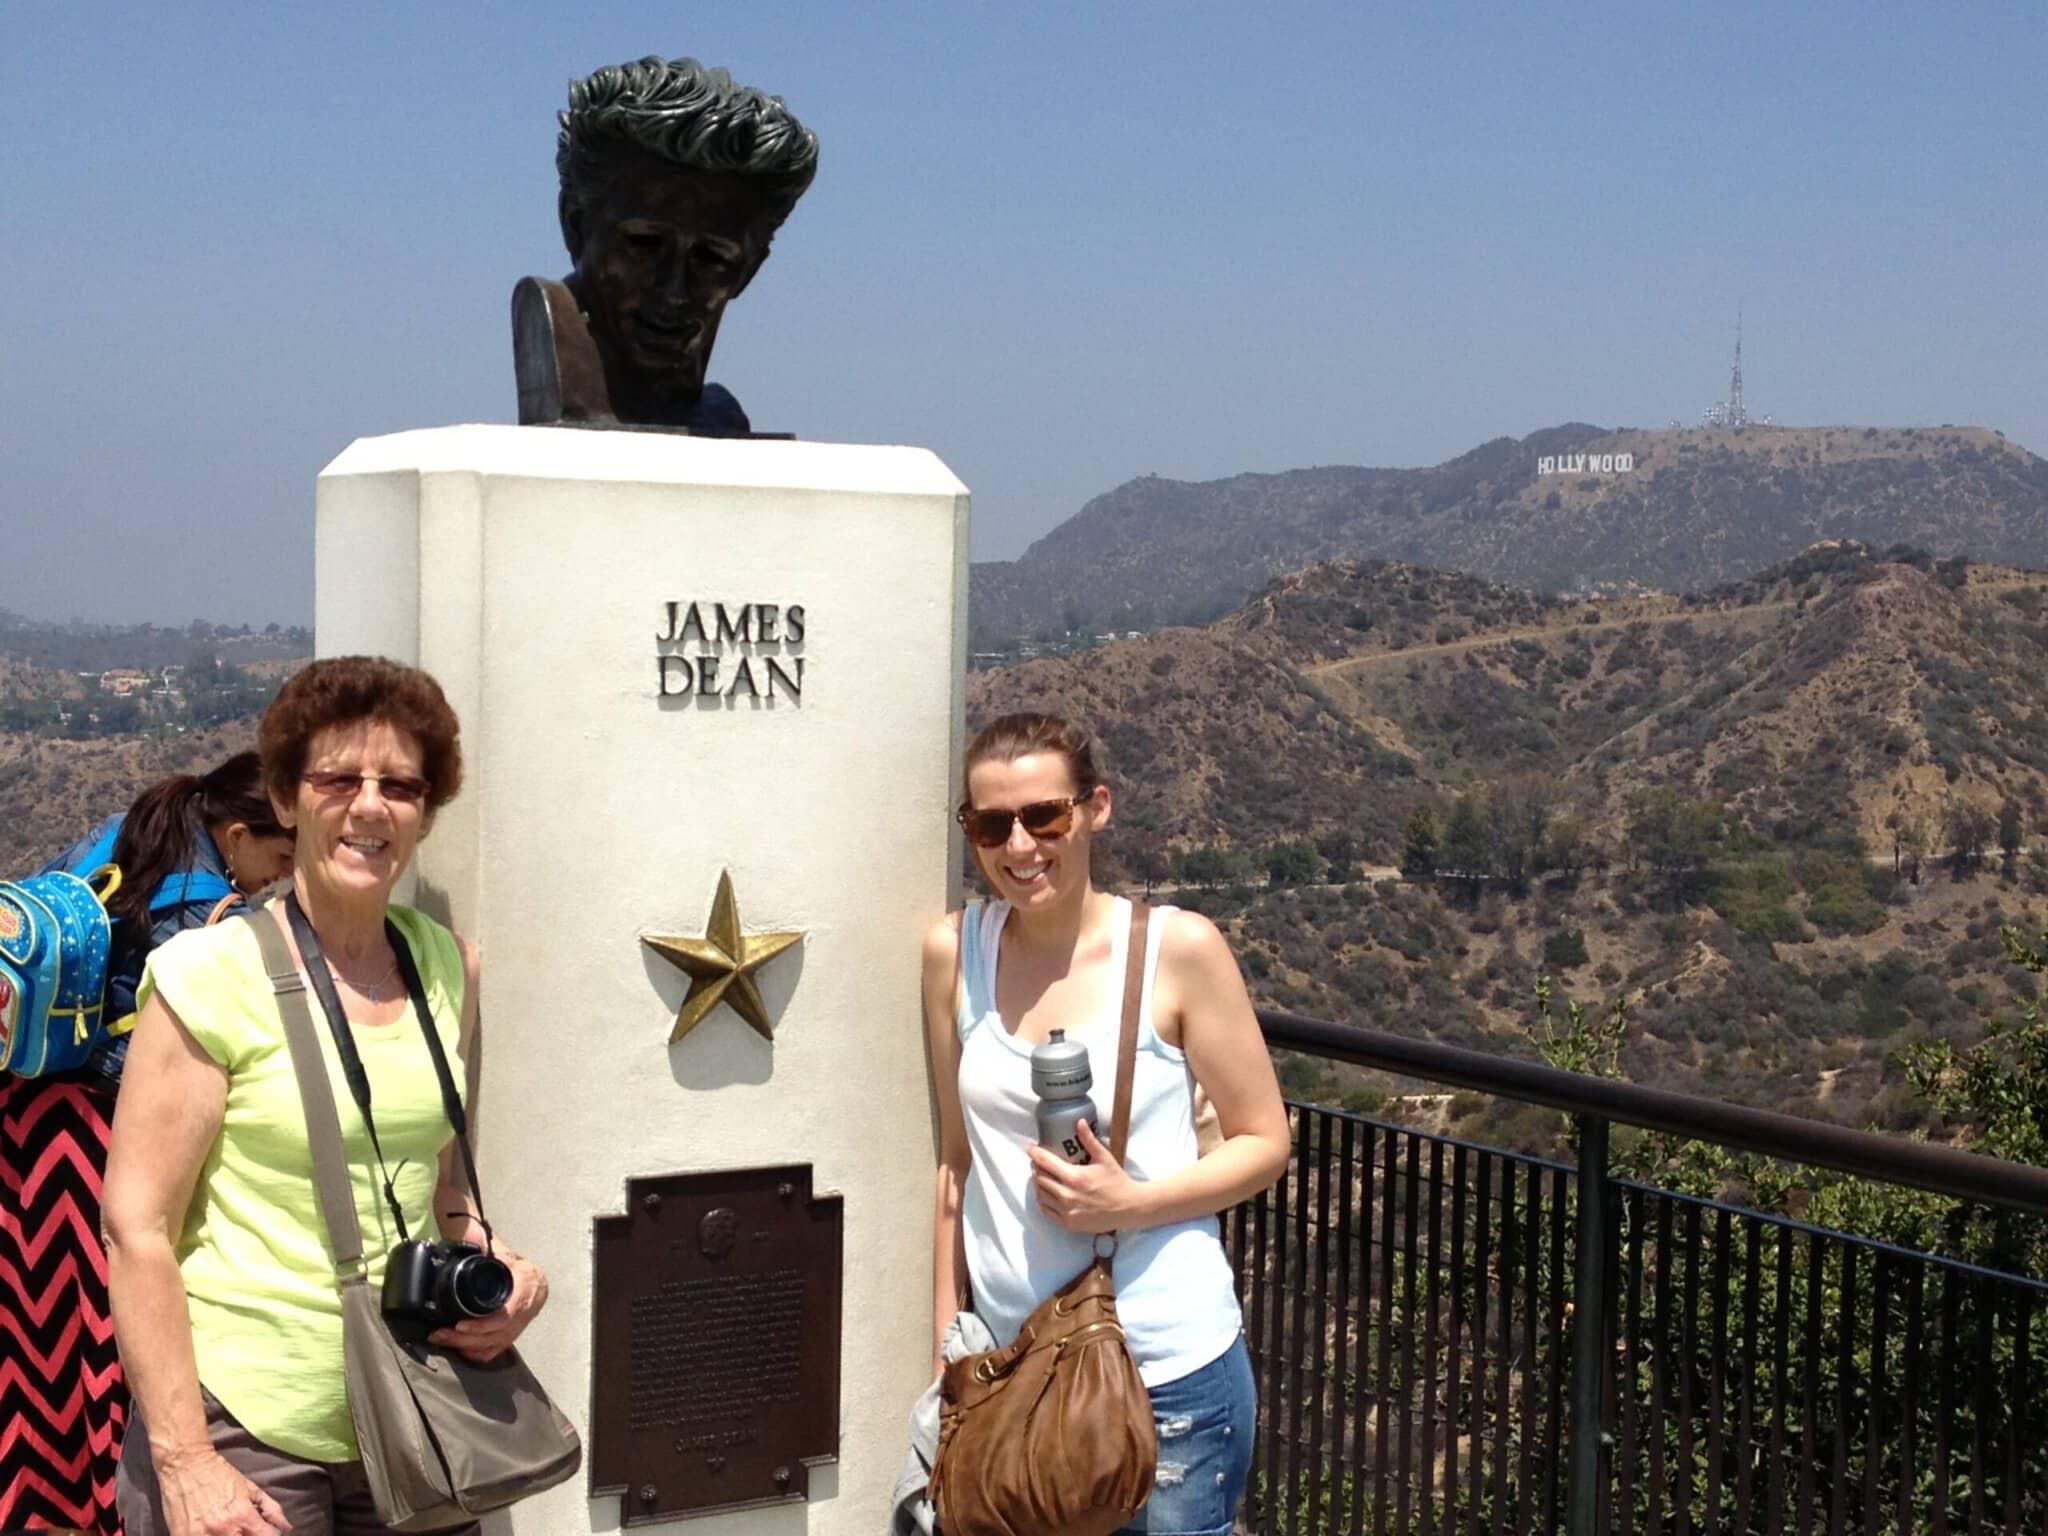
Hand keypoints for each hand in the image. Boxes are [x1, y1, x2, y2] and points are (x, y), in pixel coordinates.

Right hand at [154, 1443, 291, 1534]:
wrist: (186, 1464)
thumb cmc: (220, 1474)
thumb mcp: (250, 1488)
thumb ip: (270, 1510)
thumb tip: (286, 1528)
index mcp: (243, 1516)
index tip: (263, 1534)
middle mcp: (223, 1529)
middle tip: (244, 1530)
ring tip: (228, 1530)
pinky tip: (209, 1531)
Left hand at [428, 1248, 548, 1362]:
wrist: (525, 1272)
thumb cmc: (507, 1259)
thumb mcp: (496, 1247)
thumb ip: (482, 1241)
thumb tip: (469, 1235)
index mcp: (528, 1283)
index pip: (507, 1314)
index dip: (482, 1325)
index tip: (459, 1325)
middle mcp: (528, 1306)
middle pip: (497, 1333)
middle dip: (466, 1338)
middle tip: (440, 1334)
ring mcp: (522, 1323)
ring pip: (495, 1344)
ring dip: (467, 1346)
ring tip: (442, 1339)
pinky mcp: (513, 1333)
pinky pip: (496, 1350)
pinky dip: (478, 1352)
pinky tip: (461, 1348)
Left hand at [1027, 1120, 1149, 1233]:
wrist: (1129, 1208)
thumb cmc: (1117, 1181)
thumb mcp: (1104, 1158)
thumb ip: (1089, 1140)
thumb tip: (1079, 1122)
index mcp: (1075, 1177)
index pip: (1046, 1162)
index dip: (1035, 1153)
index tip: (1030, 1148)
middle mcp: (1067, 1195)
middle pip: (1040, 1178)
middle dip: (1036, 1167)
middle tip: (1037, 1161)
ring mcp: (1066, 1211)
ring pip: (1041, 1195)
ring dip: (1038, 1183)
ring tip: (1041, 1175)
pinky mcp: (1068, 1223)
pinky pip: (1047, 1211)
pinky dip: (1043, 1200)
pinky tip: (1045, 1193)